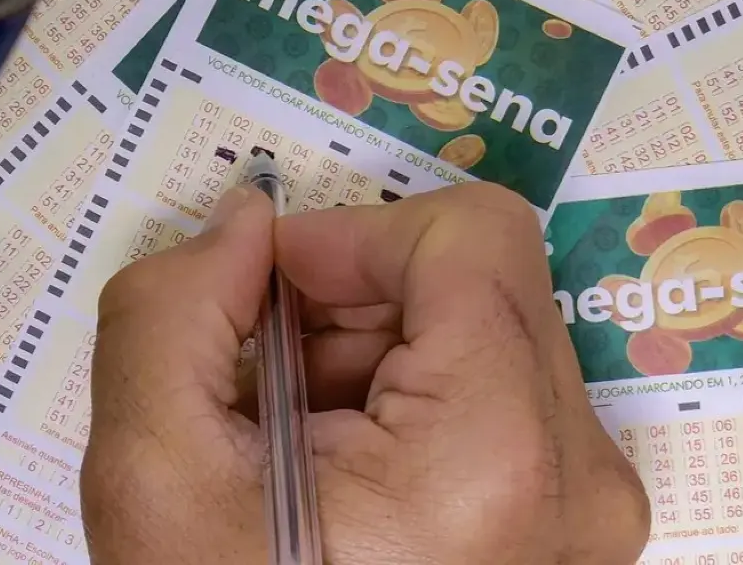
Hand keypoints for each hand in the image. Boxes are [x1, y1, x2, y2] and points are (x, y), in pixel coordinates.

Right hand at [81, 183, 649, 564]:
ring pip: (479, 332)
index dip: (354, 235)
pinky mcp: (572, 521)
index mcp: (498, 454)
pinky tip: (338, 468)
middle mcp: (580, 475)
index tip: (271, 290)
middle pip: (474, 284)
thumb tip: (246, 222)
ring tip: (296, 439)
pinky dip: (403, 399)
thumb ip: (174, 308)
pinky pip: (493, 392)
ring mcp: (587, 506)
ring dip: (369, 353)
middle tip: (266, 377)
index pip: (473, 235)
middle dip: (350, 304)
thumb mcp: (155, 470)